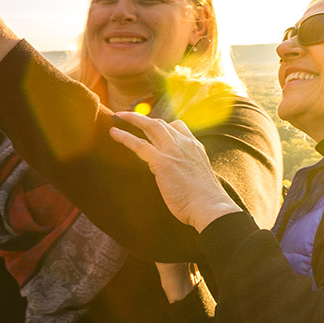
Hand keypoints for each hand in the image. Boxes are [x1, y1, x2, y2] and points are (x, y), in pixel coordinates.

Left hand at [111, 111, 244, 231]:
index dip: (164, 125)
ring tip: (118, 116)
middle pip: (162, 124)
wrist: (209, 206)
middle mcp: (184, 144)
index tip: (152, 127)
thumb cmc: (205, 201)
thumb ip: (188, 171)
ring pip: (150, 126)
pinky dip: (124, 137)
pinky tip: (114, 132)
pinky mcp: (161, 161)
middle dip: (144, 118)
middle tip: (129, 116)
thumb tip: (179, 178)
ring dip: (132, 119)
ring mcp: (173, 151)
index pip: (178, 127)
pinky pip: (139, 144)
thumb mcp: (200, 178)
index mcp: (195, 147)